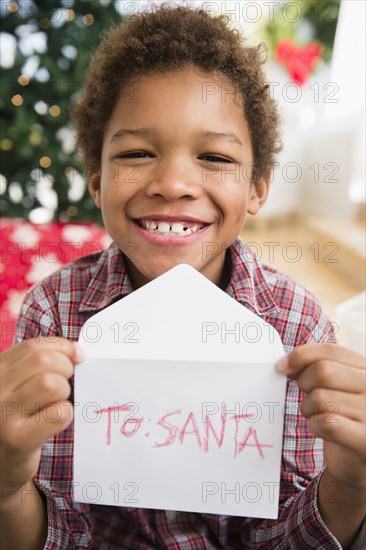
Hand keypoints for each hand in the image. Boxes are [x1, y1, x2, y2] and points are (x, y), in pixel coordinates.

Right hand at [0, 338, 84, 503]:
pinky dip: (65, 414)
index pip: (32, 347)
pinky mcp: (17, 440)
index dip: (61, 347)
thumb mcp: (14, 387)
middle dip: (65, 368)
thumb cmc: (13, 420)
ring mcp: (2, 415)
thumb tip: (77, 351)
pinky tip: (54, 422)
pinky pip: (58, 414)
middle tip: (66, 383)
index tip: (77, 354)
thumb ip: (37, 365)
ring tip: (55, 404)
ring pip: (51, 384)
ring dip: (64, 392)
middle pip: (43, 361)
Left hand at [277, 344, 365, 489]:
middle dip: (305, 383)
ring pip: (320, 398)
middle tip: (308, 396)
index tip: (282, 366)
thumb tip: (285, 364)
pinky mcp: (364, 439)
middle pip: (323, 371)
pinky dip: (314, 426)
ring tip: (318, 415)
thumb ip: (315, 366)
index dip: (302, 355)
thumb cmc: (342, 415)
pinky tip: (322, 429)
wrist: (359, 458)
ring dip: (309, 409)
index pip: (332, 351)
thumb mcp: (334, 384)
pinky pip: (326, 423)